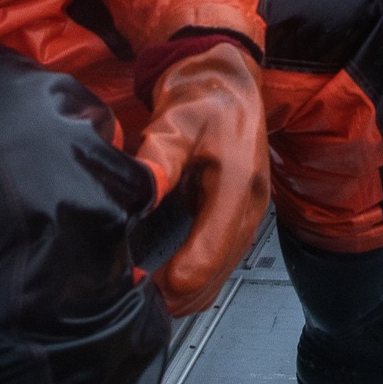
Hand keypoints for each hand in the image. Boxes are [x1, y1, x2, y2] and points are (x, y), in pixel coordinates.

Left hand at [133, 40, 269, 316]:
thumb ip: (161, 158)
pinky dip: (195, 280)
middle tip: (130, 302)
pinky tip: (164, 280)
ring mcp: (250, 216)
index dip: (171, 282)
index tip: (133, 284)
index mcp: (239, 185)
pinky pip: (221, 264)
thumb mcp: (177, 119)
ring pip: (219, 277)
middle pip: (215, 277)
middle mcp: (252, 207)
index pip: (208, 255)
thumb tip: (142, 191)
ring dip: (184, 293)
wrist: (226, 81)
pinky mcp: (241, 218)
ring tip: (143, 295)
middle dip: (174, 296)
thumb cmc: (203, 97)